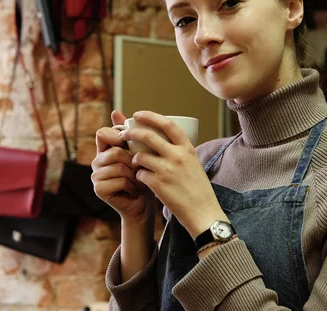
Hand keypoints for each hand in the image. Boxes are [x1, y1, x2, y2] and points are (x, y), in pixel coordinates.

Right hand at [92, 110, 155, 224]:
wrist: (143, 203)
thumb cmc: (144, 174)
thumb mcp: (140, 150)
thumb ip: (130, 133)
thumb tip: (115, 111)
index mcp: (104, 148)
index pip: (102, 133)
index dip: (117, 136)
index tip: (130, 143)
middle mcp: (97, 161)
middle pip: (114, 151)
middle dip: (133, 160)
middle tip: (140, 168)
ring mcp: (96, 175)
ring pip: (118, 166)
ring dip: (134, 174)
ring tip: (139, 179)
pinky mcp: (99, 189)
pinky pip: (118, 180)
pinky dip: (132, 185)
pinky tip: (134, 189)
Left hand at [119, 111, 227, 237]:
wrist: (203, 212)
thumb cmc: (198, 189)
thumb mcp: (194, 163)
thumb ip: (180, 151)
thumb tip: (162, 140)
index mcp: (187, 148)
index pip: (168, 124)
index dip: (150, 116)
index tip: (138, 114)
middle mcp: (177, 156)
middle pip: (148, 136)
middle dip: (131, 132)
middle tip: (123, 134)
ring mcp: (167, 170)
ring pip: (139, 156)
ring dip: (133, 159)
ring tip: (135, 163)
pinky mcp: (158, 185)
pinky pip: (140, 174)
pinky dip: (138, 175)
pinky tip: (143, 180)